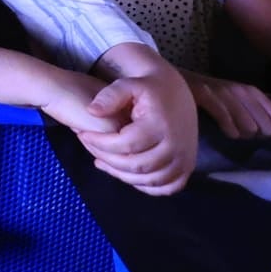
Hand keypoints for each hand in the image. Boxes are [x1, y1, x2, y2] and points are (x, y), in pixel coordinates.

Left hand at [78, 69, 199, 195]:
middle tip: (90, 148)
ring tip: (101, 160)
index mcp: (161, 125)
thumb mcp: (129, 84)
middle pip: (137, 165)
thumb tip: (91, 111)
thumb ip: (109, 96)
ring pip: (149, 180)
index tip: (83, 135)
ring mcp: (185, 159)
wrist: (177, 91)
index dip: (101, 143)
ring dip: (121, 175)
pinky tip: (124, 173)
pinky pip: (165, 187)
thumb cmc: (148, 86)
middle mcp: (176, 146)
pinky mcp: (187, 167)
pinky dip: (144, 185)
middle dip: (108, 159)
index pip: (126, 144)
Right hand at [184, 70, 270, 140]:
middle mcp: (242, 91)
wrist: (175, 79)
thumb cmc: (210, 96)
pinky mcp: (206, 94)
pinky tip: (226, 132)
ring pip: (248, 126)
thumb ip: (261, 113)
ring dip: (242, 134)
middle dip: (258, 136)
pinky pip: (226, 118)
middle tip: (242, 133)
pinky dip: (229, 129)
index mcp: (253, 92)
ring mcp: (223, 92)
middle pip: (266, 128)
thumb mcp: (238, 101)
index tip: (267, 139)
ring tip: (232, 132)